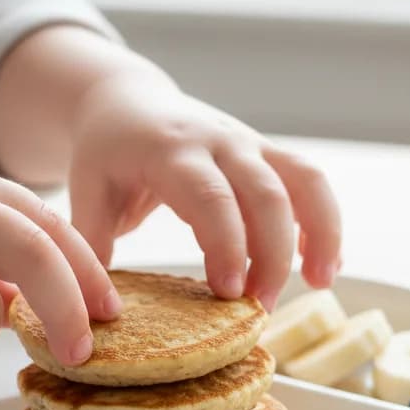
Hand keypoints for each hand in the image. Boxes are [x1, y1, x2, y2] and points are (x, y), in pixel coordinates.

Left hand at [67, 71, 341, 310]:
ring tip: (321, 283)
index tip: (229, 292)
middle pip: (265, 194)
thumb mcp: (86, 192)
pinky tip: (323, 266)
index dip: (226, 245)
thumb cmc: (106, 153)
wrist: (127, 100)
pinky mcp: (268, 153)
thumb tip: (97, 309)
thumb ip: (92, 244)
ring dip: (320, 232)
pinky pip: (309, 182)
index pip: (210, 197)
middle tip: (260, 308)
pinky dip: (323, 222)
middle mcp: (219, 141)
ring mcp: (250, 144)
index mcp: (170, 150)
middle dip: (272, 254)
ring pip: (303, 180)